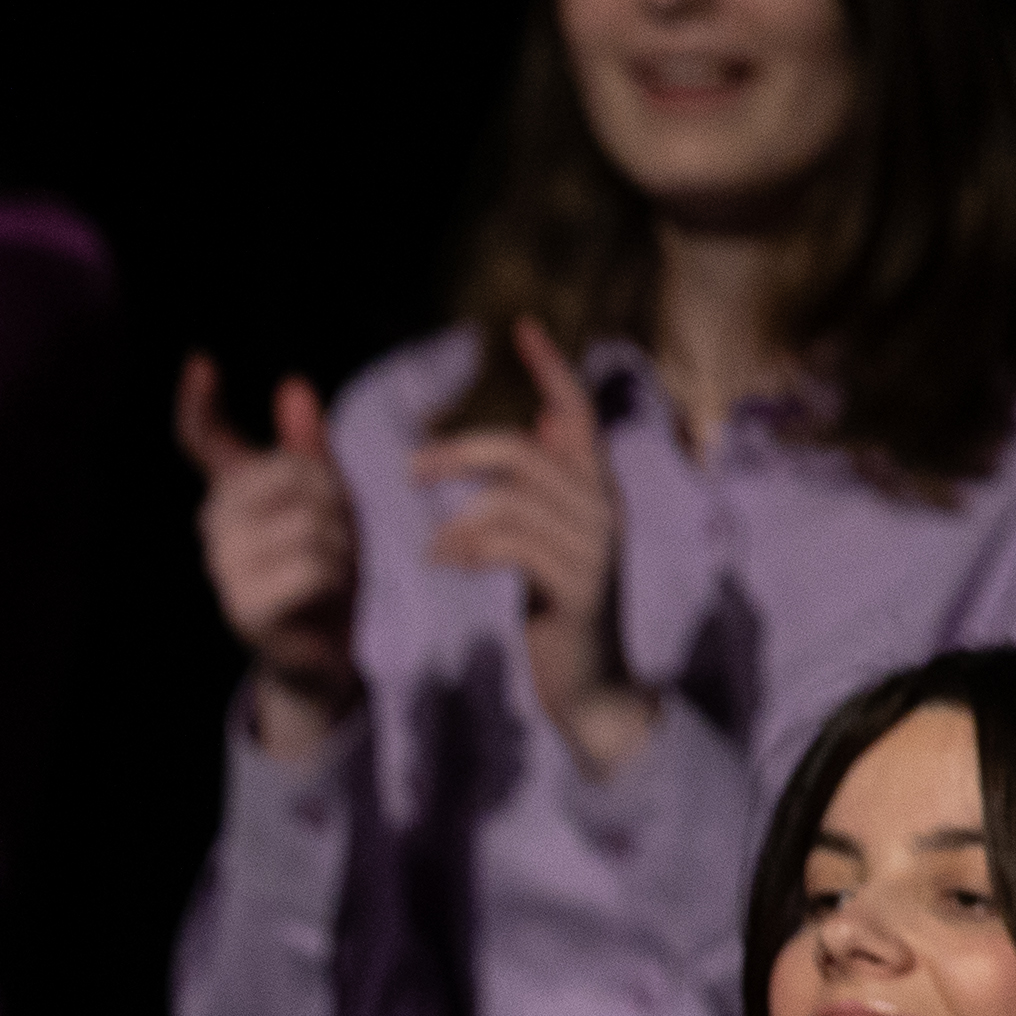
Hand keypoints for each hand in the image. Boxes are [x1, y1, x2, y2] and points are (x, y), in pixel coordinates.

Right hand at [172, 354, 360, 751]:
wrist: (322, 649)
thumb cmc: (323, 565)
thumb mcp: (327, 501)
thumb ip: (308, 449)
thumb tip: (292, 386)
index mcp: (232, 493)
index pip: (205, 440)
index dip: (200, 403)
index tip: (200, 363)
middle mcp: (215, 526)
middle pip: (292, 475)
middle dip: (333, 501)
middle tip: (333, 537)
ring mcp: (224, 567)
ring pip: (308, 522)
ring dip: (340, 545)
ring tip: (331, 570)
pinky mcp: (244, 606)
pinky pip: (310, 565)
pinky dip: (334, 578)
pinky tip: (323, 595)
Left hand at [414, 315, 649, 775]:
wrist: (591, 689)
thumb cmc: (561, 611)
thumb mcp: (553, 540)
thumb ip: (548, 488)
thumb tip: (543, 423)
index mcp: (597, 490)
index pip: (580, 413)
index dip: (552, 369)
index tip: (522, 327)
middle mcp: (605, 508)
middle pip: (527, 451)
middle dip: (462, 452)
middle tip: (410, 470)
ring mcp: (596, 547)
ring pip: (514, 500)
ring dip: (458, 517)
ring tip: (432, 547)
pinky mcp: (577, 587)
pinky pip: (513, 547)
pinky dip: (469, 549)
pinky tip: (443, 563)